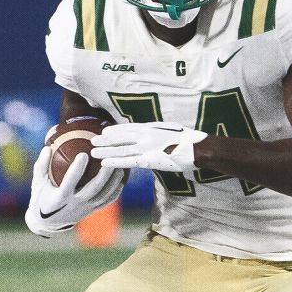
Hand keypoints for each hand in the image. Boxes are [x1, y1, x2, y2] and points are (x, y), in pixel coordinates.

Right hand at [24, 148, 123, 236]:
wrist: (48, 223)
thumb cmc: (41, 198)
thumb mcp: (37, 182)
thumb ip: (41, 165)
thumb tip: (47, 147)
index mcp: (61, 197)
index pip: (70, 182)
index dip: (77, 169)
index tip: (84, 154)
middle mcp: (75, 204)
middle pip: (93, 189)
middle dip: (103, 175)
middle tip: (109, 159)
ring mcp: (85, 209)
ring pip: (104, 195)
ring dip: (113, 181)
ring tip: (120, 166)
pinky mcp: (92, 211)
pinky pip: (107, 201)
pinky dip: (115, 191)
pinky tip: (122, 179)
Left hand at [92, 122, 206, 172]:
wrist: (198, 148)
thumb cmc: (188, 139)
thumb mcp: (171, 129)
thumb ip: (158, 131)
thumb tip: (152, 133)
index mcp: (151, 127)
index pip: (128, 128)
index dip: (115, 130)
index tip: (104, 131)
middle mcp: (145, 135)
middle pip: (121, 137)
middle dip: (106, 139)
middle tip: (93, 140)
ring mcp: (146, 147)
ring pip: (121, 149)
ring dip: (106, 150)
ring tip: (93, 151)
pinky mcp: (149, 160)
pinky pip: (128, 161)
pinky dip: (115, 162)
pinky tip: (104, 163)